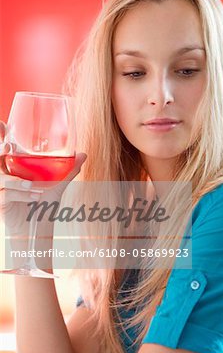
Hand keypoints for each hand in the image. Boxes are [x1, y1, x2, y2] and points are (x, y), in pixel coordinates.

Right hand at [0, 120, 86, 238]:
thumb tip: (83, 154)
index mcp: (13, 169)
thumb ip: (69, 169)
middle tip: (7, 147)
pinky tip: (34, 198)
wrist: (38, 227)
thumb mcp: (57, 184)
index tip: (3, 124)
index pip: (2, 151)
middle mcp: (4, 177)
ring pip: (1, 179)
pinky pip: (5, 195)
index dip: (0, 137)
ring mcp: (0, 190)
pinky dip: (21, 195)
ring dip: (18, 183)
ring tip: (34, 187)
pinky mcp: (0, 203)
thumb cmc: (43, 205)